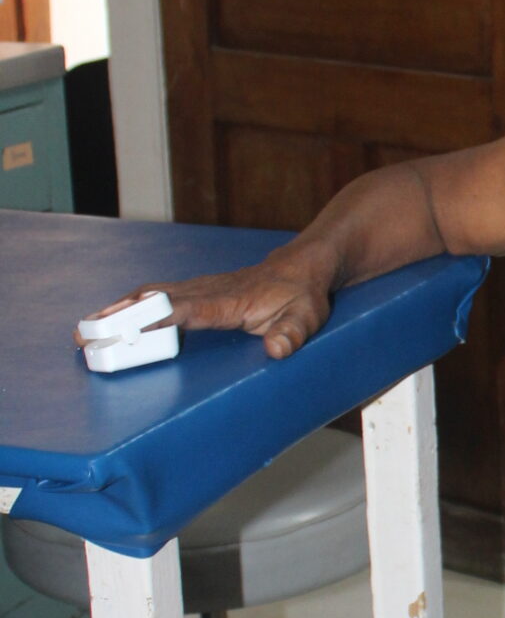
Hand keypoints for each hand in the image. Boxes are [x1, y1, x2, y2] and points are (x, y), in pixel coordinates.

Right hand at [76, 245, 339, 361]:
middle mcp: (207, 291)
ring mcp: (198, 289)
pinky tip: (107, 318)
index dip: (160, 317)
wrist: (300, 268)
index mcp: (230, 301)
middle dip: (121, 315)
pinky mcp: (194, 291)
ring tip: (84, 329)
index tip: (130, 327)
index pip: (189, 309)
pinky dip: (128, 306)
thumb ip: (293, 333)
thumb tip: (277, 349)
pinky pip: (155, 297)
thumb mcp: (307, 316)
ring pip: (150, 295)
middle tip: (87, 333)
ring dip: (116, 310)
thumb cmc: (302, 295)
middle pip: (156, 300)